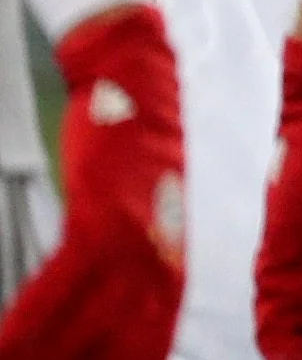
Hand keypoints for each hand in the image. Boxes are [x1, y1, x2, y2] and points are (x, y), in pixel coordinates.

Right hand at [0, 4, 183, 359]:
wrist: (135, 83)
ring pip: (88, 325)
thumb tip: (104, 310)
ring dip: (49, 355)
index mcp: (172, 262)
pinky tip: (9, 347)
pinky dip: (32, 322)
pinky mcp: (102, 218)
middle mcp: (160, 257)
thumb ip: (131, 265)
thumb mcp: (141, 217)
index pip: (149, 338)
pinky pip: (61, 287)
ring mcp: (134, 239)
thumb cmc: (130, 152)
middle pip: (121, 342)